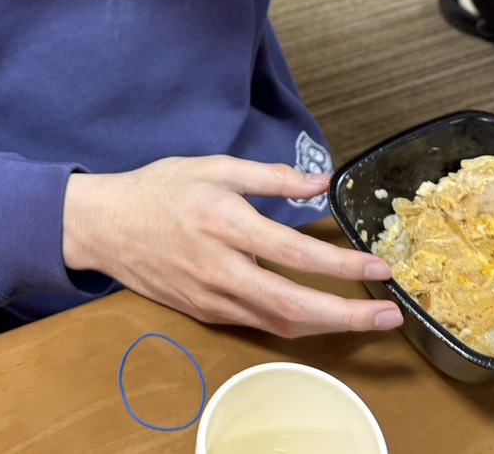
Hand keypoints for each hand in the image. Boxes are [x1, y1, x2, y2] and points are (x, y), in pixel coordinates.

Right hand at [61, 156, 403, 337]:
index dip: (343, 266)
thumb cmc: (160, 190)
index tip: (379, 268)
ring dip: (327, 326)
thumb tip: (320, 181)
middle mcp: (222, 269)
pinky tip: (319, 314)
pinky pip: (259, 324)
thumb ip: (271, 176)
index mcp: (227, 224)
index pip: (297, 254)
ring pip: (280, 324)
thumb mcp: (216, 167)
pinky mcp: (206, 312)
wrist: (104, 226)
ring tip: (366, 317)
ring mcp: (213, 298)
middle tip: (390, 315)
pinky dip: (294, 322)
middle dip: (349, 315)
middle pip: (295, 306)